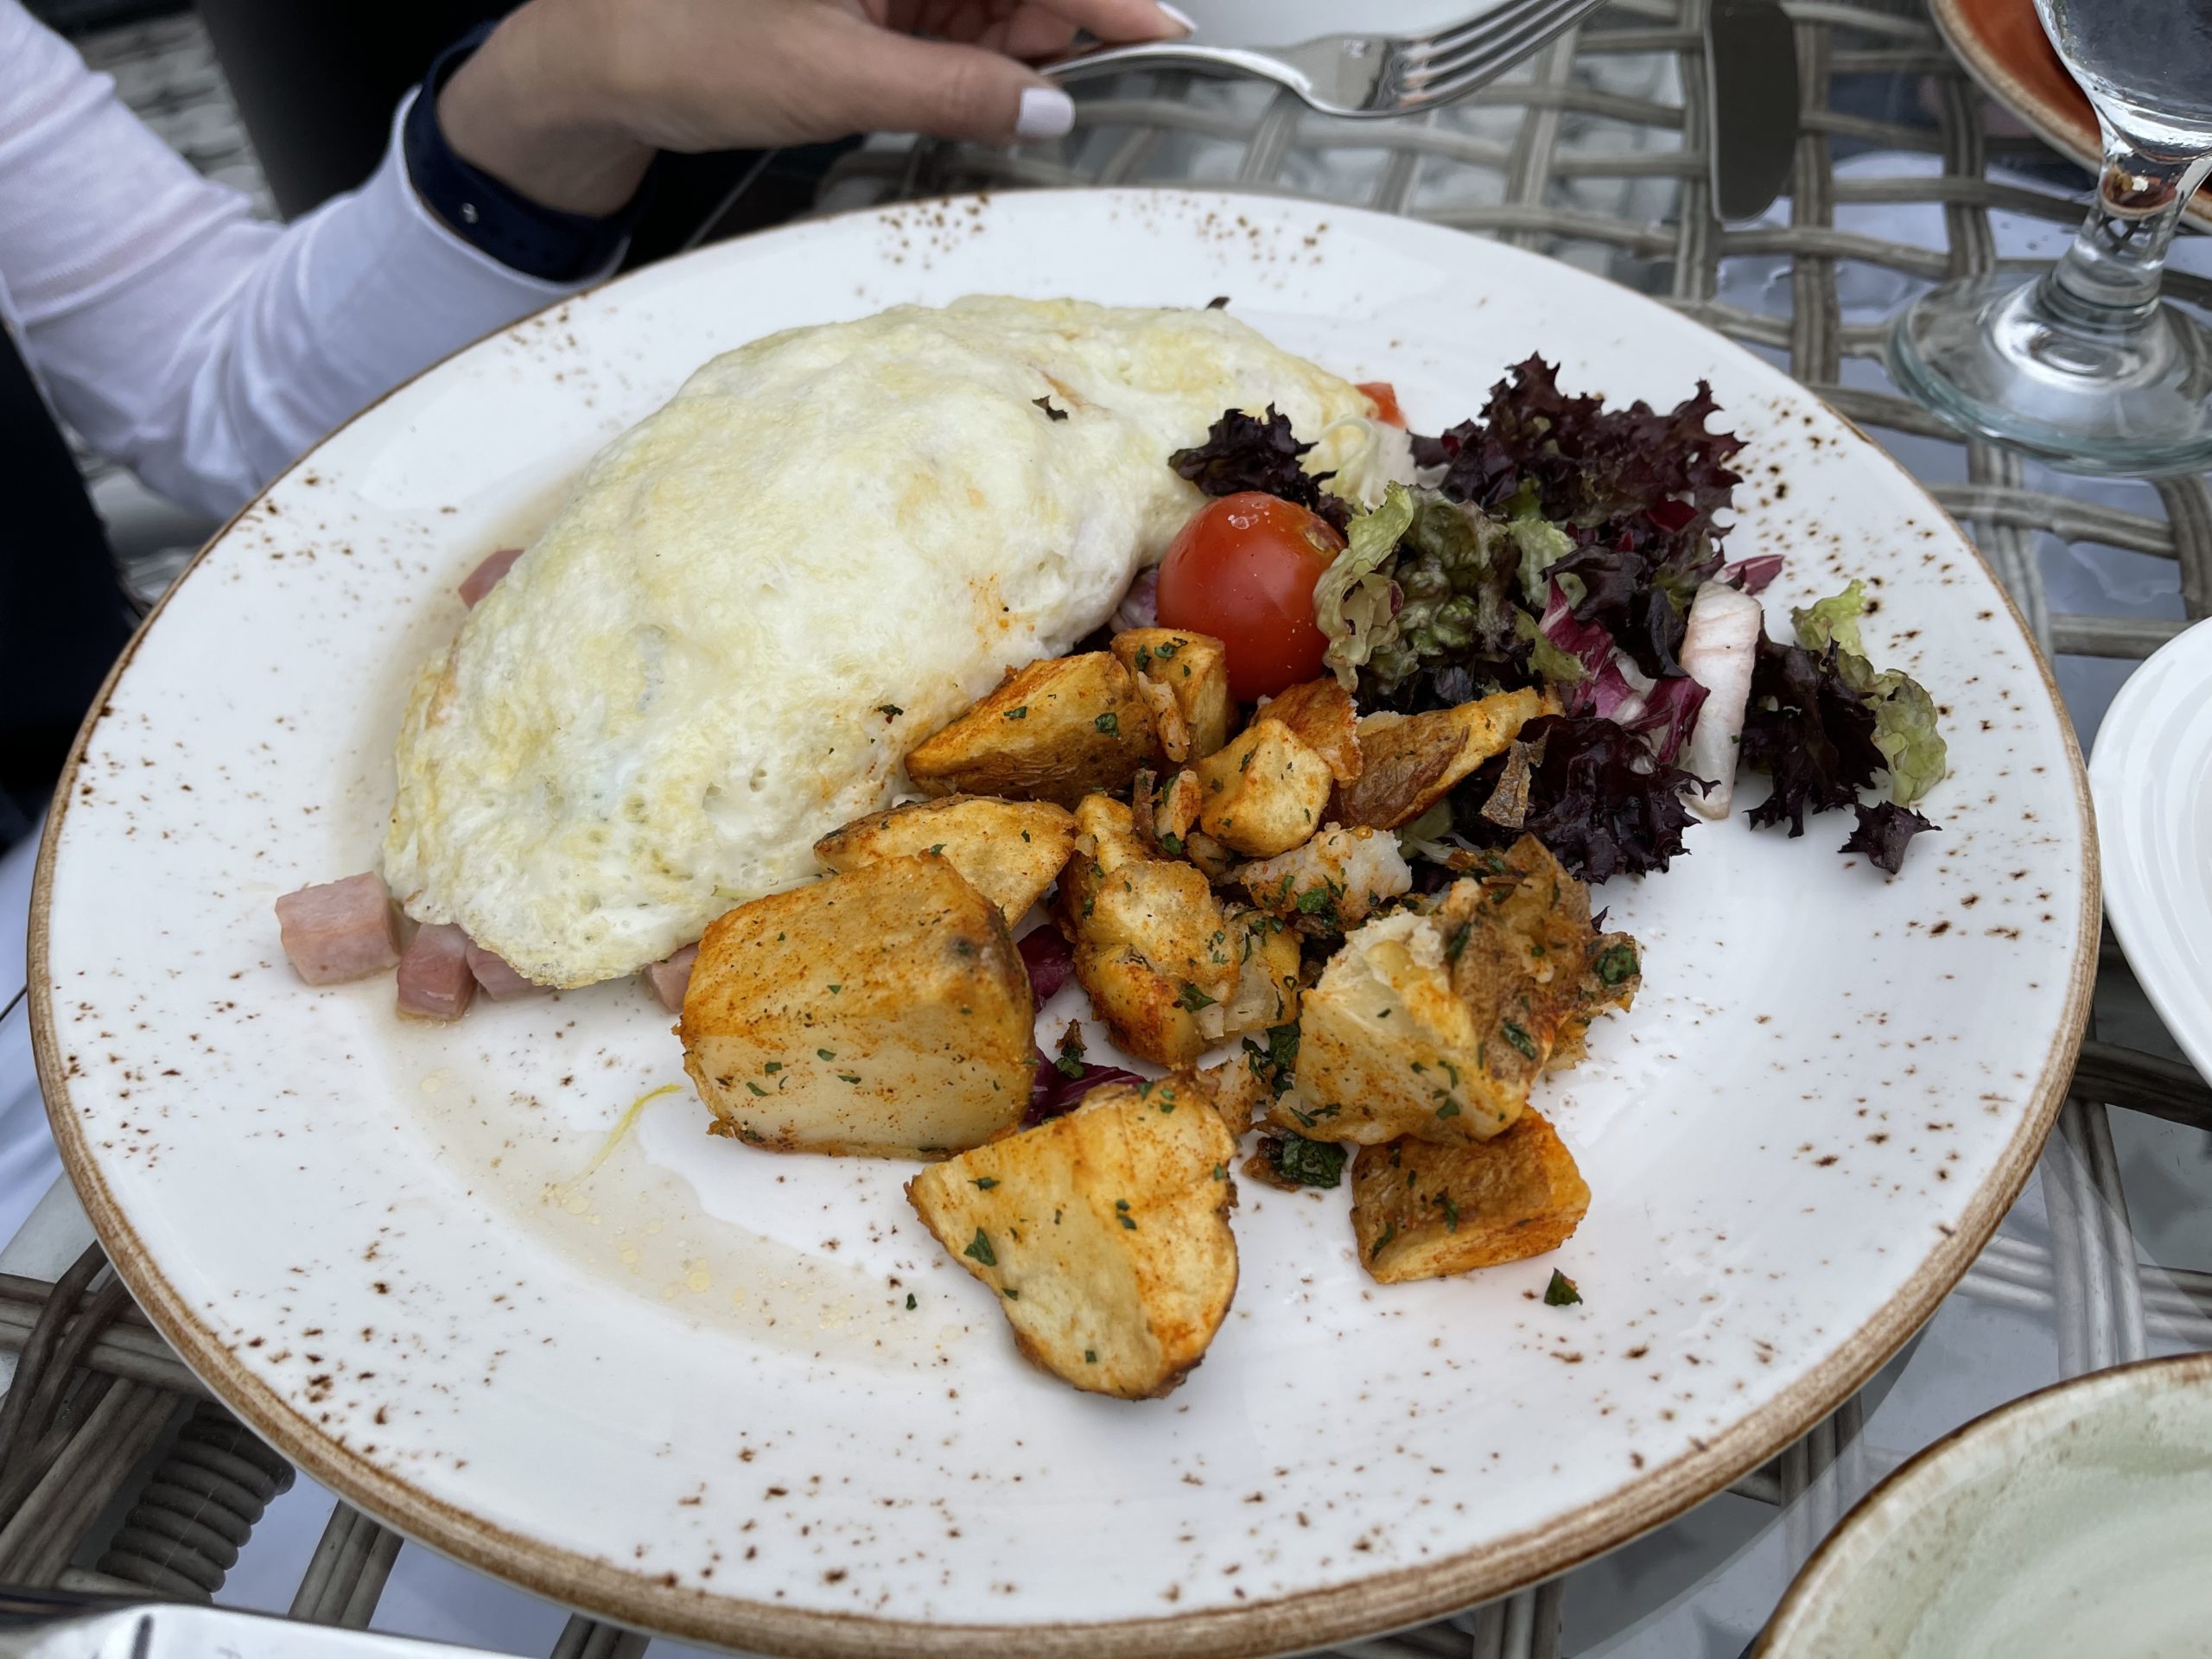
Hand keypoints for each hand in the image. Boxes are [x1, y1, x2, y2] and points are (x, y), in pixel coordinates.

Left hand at [438, 0, 1189, 218]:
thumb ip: (954, 94)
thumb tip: (1043, 112)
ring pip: (991, 10)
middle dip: (1073, 27)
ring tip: (1061, 105)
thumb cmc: (682, 39)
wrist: (597, 63)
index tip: (1161, 30)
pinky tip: (1007, 101)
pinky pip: (951, 34)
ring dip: (1030, 57)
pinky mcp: (868, 10)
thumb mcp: (837, 80)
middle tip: (1125, 84)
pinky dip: (984, 69)